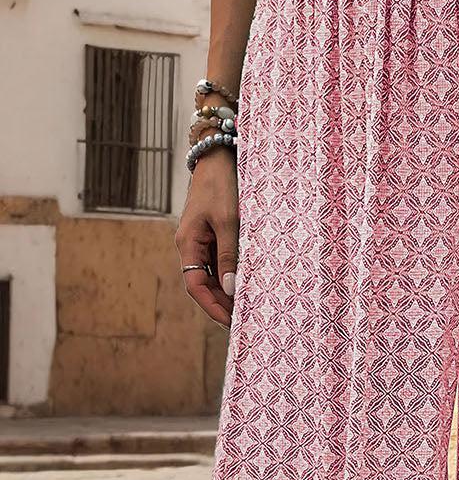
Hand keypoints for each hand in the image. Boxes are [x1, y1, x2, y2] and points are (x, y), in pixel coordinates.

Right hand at [174, 148, 239, 327]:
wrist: (219, 157)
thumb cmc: (222, 186)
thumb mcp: (228, 221)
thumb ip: (229, 256)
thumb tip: (230, 289)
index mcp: (188, 243)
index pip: (195, 286)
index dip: (212, 306)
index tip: (230, 322)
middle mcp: (191, 246)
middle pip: (203, 285)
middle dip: (221, 304)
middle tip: (243, 321)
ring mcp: (202, 241)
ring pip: (213, 276)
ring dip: (227, 292)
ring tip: (247, 308)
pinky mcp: (213, 235)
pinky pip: (220, 262)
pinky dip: (232, 276)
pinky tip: (247, 285)